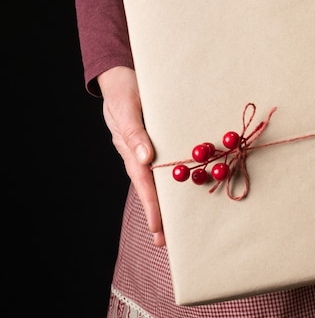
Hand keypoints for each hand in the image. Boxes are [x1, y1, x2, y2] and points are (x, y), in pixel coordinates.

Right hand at [97, 66, 164, 245]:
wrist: (123, 75)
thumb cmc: (123, 90)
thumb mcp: (126, 108)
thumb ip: (134, 133)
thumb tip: (145, 160)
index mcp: (131, 151)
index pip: (144, 184)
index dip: (152, 206)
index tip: (158, 228)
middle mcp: (141, 154)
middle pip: (152, 189)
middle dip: (159, 215)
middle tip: (166, 242)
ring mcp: (149, 149)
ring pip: (160, 180)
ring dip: (169, 201)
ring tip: (176, 227)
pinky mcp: (160, 141)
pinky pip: (169, 164)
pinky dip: (176, 179)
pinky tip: (187, 189)